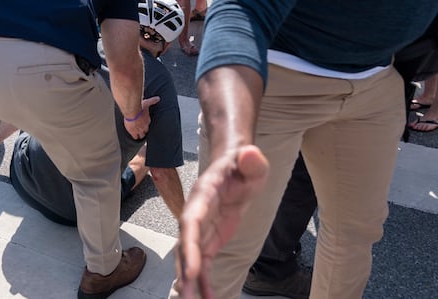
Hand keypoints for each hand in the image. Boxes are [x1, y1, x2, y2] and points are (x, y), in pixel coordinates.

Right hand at [123, 96, 159, 139]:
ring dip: (140, 135)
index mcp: (147, 120)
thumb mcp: (147, 102)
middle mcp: (144, 126)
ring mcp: (139, 130)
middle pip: (146, 130)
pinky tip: (134, 136)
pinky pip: (135, 137)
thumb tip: (158, 98)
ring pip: (141, 135)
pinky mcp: (133, 132)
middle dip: (144, 130)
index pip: (148, 123)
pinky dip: (135, 137)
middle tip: (142, 130)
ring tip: (139, 135)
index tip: (144, 122)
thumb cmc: (139, 107)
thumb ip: (152, 101)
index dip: (146, 124)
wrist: (132, 111)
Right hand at [176, 145, 268, 298]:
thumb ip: (252, 160)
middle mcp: (196, 213)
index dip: (189, 245)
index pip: (192, 221)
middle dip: (185, 272)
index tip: (192, 270)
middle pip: (186, 245)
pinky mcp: (209, 240)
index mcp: (204, 194)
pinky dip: (205, 283)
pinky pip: (204, 265)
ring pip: (191, 259)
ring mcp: (201, 229)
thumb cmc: (242, 164)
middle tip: (187, 298)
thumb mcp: (252, 161)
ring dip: (191, 283)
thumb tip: (251, 154)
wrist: (234, 166)